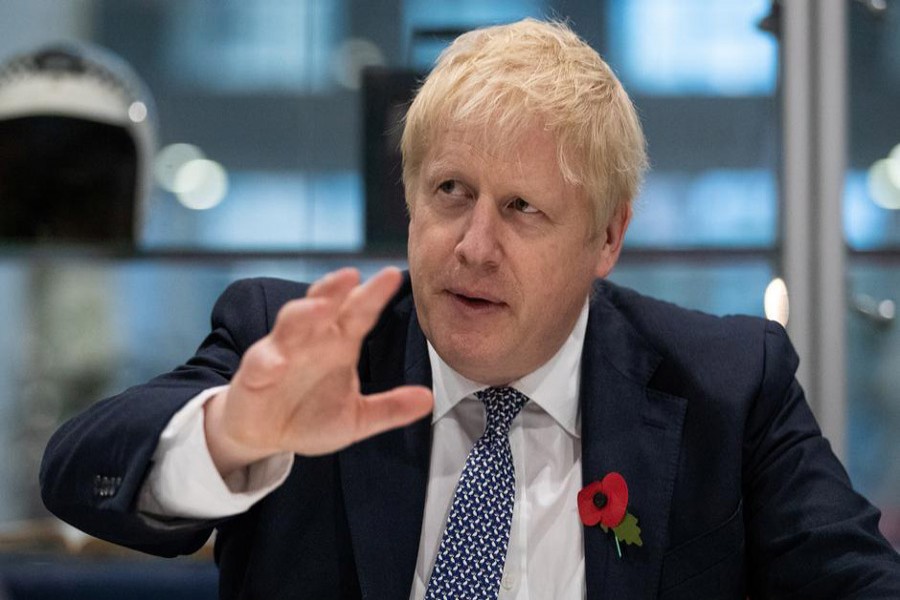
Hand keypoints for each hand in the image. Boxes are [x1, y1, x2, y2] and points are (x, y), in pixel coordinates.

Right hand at [204, 267, 433, 476]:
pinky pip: (261, 363)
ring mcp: (281, 352)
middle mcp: (311, 340)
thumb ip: (390, 408)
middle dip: (335, 289)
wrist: (264, 434)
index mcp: (339, 344)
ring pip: (291, 323)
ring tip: (321, 306)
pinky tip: (279, 361)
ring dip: (304, 312)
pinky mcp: (255, 374)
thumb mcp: (358, 418)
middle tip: (351, 274)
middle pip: (324, 306)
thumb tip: (428, 400)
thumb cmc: (310, 416)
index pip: (359, 313)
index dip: (373, 294)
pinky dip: (269, 360)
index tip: (391, 276)